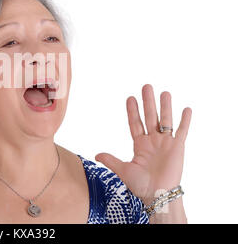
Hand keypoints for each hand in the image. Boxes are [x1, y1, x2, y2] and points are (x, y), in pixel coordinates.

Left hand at [95, 84, 191, 204]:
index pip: (135, 123)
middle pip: (150, 117)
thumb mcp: (123, 170)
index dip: (133, 111)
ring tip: (164, 92)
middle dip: (148, 102)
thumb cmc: (140, 186)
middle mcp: (153, 141)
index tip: (130, 98)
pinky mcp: (178, 148)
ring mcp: (165, 143)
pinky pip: (182, 131)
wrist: (157, 195)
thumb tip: (96, 155)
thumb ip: (111, 160)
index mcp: (140, 144)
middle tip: (146, 86)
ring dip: (165, 106)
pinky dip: (185, 121)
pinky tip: (186, 109)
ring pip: (166, 120)